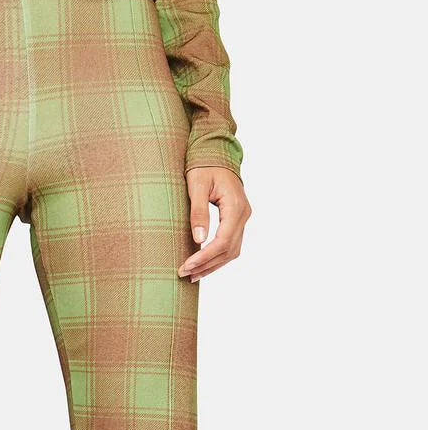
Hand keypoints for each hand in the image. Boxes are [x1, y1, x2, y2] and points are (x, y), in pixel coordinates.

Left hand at [179, 168, 250, 282]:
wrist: (216, 153)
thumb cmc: (204, 166)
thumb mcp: (197, 186)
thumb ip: (199, 212)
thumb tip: (199, 239)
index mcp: (236, 206)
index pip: (223, 241)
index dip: (205, 257)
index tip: (187, 265)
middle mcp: (243, 215)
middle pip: (228, 250)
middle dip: (207, 265)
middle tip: (185, 274)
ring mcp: (242, 218)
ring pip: (232, 251)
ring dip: (213, 265)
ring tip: (193, 276)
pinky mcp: (237, 220)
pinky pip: (231, 245)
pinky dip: (217, 258)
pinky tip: (203, 265)